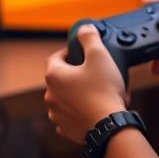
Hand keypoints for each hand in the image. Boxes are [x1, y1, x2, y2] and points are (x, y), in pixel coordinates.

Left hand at [44, 25, 126, 142]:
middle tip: (94, 72)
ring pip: (65, 97)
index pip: (55, 57)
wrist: (108, 127)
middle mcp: (50, 95)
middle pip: (61, 78)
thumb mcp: (99, 55)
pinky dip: (80, 111)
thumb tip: (84, 28)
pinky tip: (95, 108)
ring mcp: (56, 114)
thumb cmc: (103, 91)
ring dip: (77, 93)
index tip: (81, 52)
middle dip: (76, 73)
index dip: (68, 52)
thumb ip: (89, 38)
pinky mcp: (65, 128)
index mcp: (54, 75)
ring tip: (98, 92)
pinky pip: (71, 115)